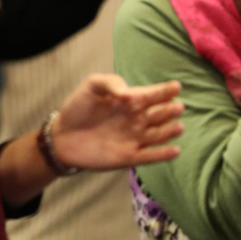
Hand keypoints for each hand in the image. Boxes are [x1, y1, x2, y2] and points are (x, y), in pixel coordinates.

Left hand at [52, 74, 183, 170]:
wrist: (62, 136)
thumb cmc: (78, 108)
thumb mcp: (91, 87)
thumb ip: (109, 82)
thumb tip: (129, 94)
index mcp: (131, 101)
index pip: (153, 95)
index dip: (165, 90)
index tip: (176, 86)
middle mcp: (137, 119)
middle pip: (160, 114)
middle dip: (170, 110)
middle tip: (177, 106)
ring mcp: (135, 138)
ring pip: (159, 135)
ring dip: (170, 131)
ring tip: (178, 126)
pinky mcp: (129, 156)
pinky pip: (150, 156)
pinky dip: (163, 154)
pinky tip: (175, 150)